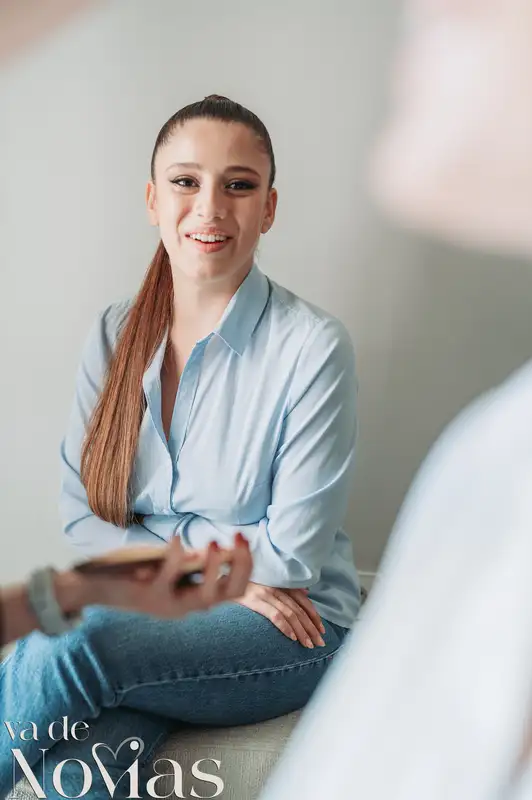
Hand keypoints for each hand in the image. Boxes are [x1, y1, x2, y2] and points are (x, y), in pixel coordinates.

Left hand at [55, 534, 251, 619]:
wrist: (93, 585)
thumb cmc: (134, 571)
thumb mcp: (170, 566)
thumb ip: (194, 563)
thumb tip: (225, 549)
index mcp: (194, 597)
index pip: (235, 588)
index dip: (246, 564)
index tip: (244, 537)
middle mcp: (186, 605)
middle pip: (229, 593)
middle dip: (240, 565)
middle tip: (239, 537)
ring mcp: (168, 603)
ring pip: (204, 596)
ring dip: (212, 569)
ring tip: (214, 543)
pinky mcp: (148, 595)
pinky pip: (168, 580)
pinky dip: (175, 559)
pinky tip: (178, 539)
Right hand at [234, 582, 325, 647]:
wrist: (220, 583)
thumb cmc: (243, 585)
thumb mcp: (266, 583)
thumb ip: (286, 587)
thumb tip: (306, 592)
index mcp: (279, 583)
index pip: (303, 600)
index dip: (314, 615)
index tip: (322, 629)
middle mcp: (275, 587)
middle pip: (299, 609)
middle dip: (311, 627)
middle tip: (320, 642)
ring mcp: (265, 593)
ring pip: (290, 614)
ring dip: (302, 631)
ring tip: (309, 645)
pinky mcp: (254, 601)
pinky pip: (275, 615)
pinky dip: (286, 627)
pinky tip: (293, 638)